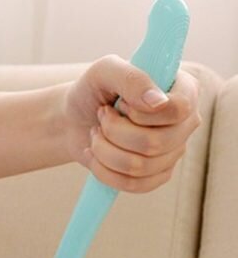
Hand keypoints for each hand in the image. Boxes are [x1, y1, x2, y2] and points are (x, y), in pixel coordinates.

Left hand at [63, 54, 200, 192]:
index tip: (120, 103)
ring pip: (139, 166)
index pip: (178, 110)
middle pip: (154, 143)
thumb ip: (131, 78)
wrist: (73, 119)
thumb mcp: (104, 71)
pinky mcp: (156, 176)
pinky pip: (134, 185)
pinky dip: (104, 171)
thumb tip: (158, 102)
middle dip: (114, 132)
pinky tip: (95, 156)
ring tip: (95, 135)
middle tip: (101, 117)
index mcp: (184, 90)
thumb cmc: (92, 91)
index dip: (140, 112)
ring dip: (104, 150)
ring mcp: (172, 152)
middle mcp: (184, 123)